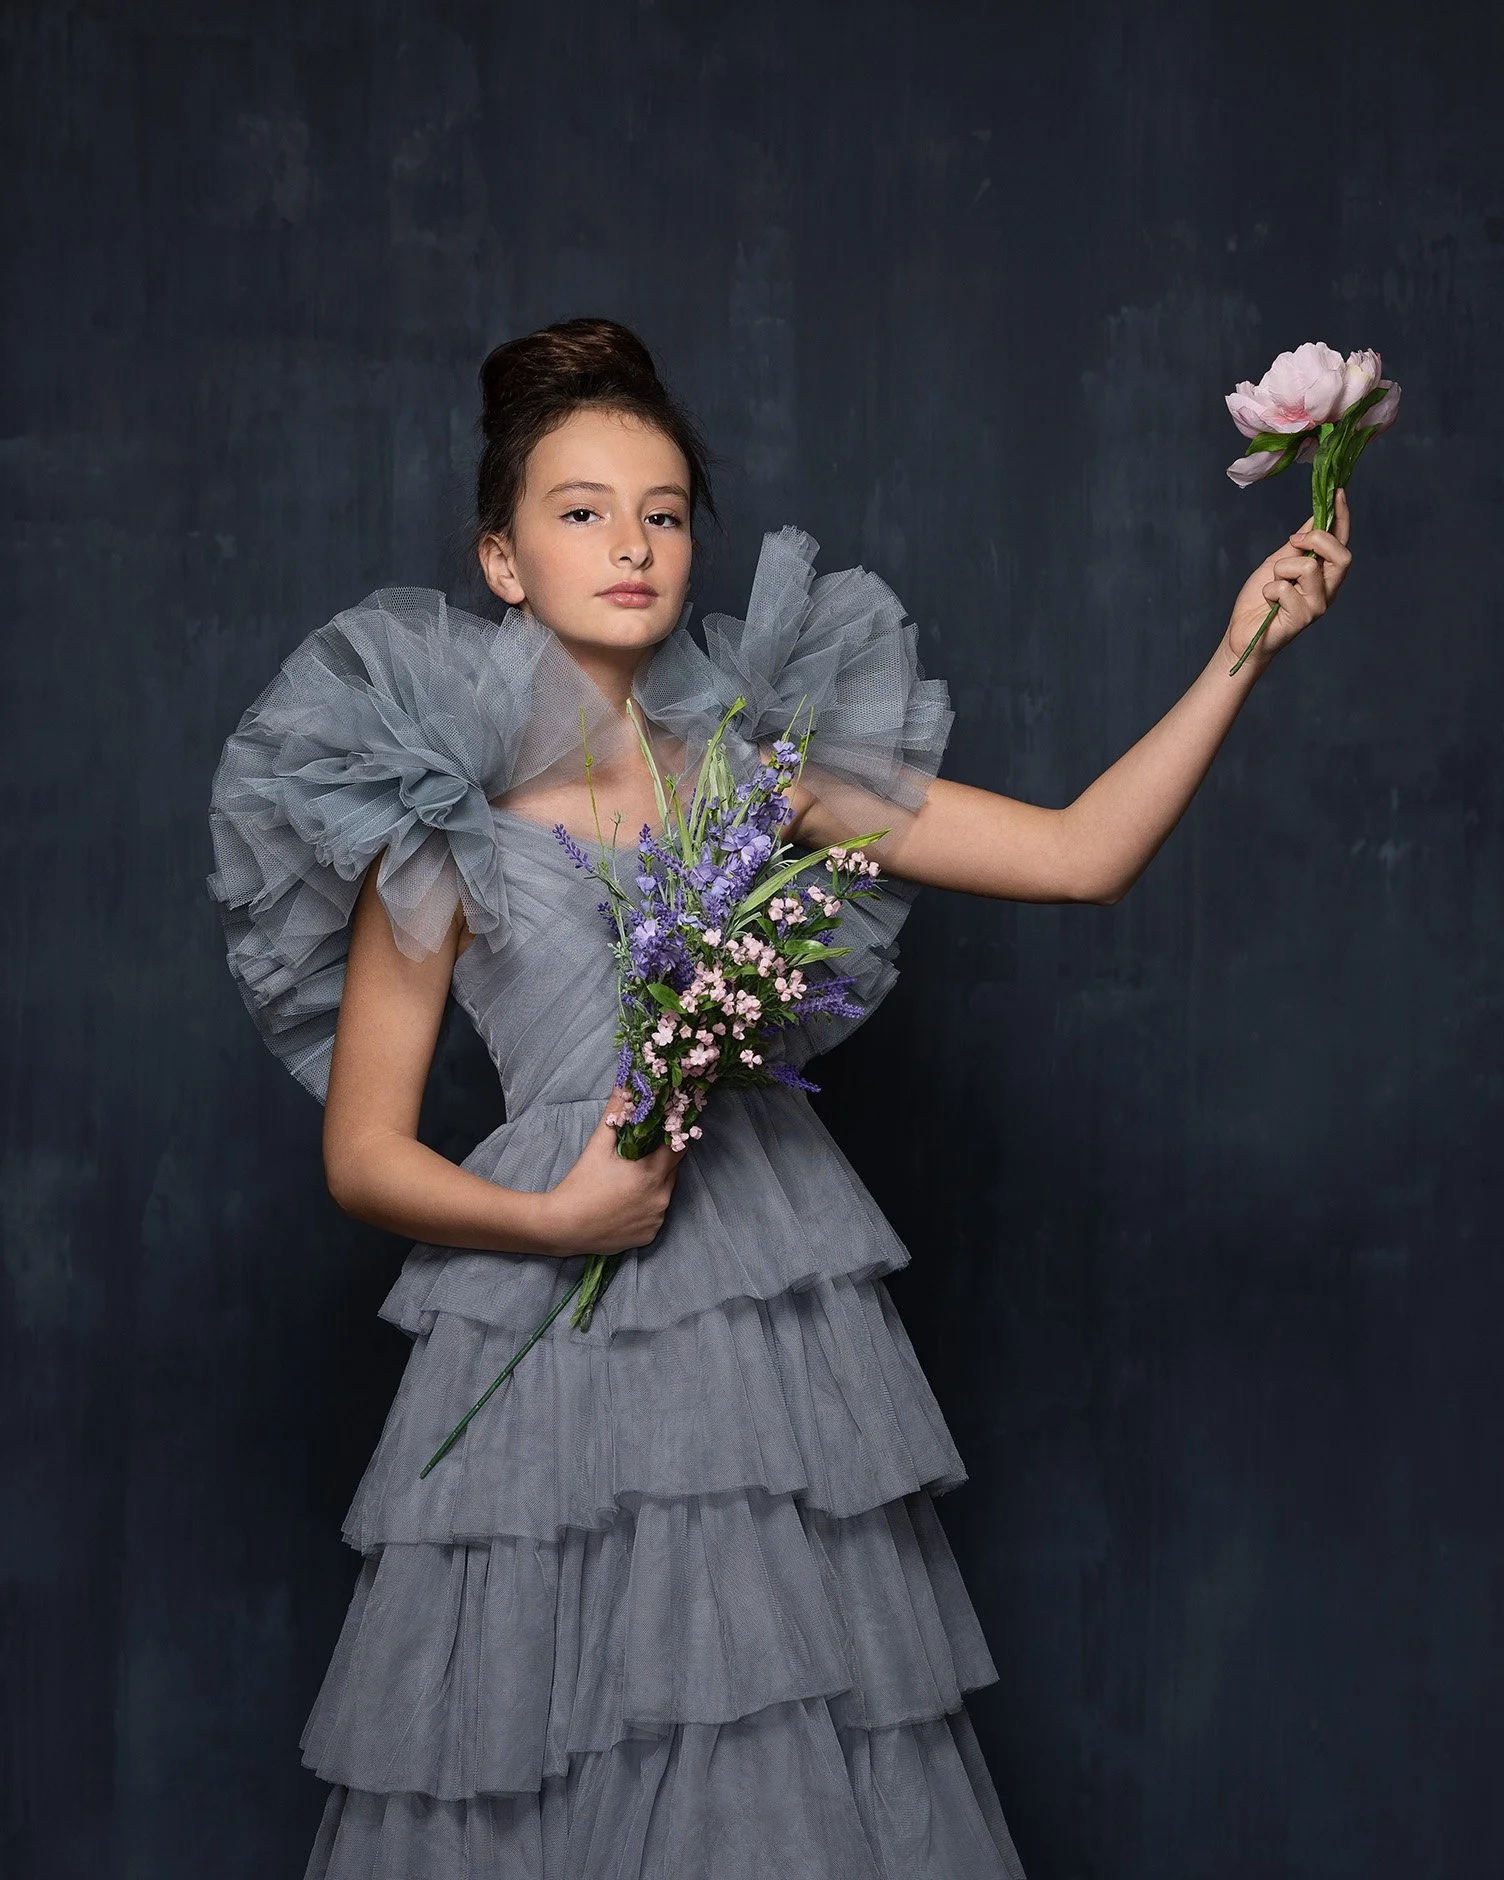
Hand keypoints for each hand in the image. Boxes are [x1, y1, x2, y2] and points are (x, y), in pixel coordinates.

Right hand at [538, 1089, 685, 1255]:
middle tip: (640, 1154)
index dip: (673, 1136)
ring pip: (665, 1193)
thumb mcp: (598, 1146)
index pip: (679, 1147)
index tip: (665, 1129)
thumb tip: (624, 1085)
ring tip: (629, 1180)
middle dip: (660, 1159)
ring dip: (654, 1183)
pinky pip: (655, 1214)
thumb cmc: (580, 1185)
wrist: (563, 1227)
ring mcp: (656, 1219)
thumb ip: (615, 1114)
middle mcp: (661, 1198)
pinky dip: (647, 1207)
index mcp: (651, 1173)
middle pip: (672, 1170)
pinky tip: (627, 1203)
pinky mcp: (649, 1235)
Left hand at [1225, 486, 1354, 667]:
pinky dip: (1269, 590)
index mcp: (1325, 574)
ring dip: (1282, 569)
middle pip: (1341, 554)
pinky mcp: (1302, 619)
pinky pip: (1284, 589)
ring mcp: (1317, 605)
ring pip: (1308, 568)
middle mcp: (1328, 590)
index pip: (1342, 542)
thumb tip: (1316, 518)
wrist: (1242, 632)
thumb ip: (1299, 545)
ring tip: (1273, 584)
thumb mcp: (1278, 562)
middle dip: (1316, 540)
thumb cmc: (1260, 600)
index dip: (1342, 517)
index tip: (1338, 492)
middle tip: (1293, 542)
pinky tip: (1268, 602)